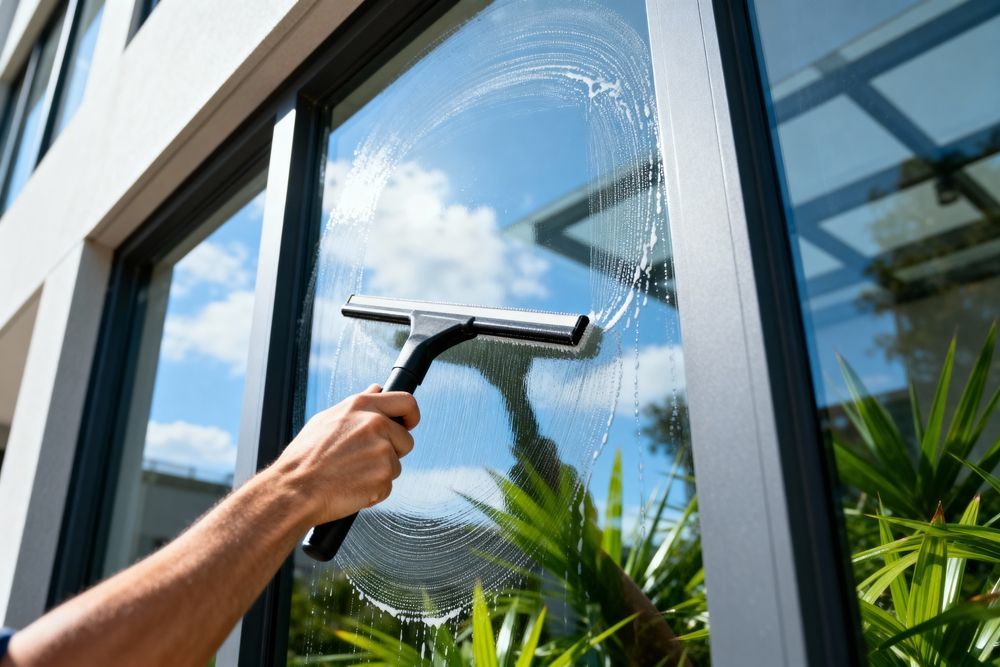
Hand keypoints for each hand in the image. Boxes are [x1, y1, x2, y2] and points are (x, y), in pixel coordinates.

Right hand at [272, 385, 419, 524]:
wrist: (294, 489)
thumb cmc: (305, 456)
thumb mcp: (327, 418)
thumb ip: (358, 404)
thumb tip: (377, 389)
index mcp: (362, 406)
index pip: (406, 402)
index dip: (411, 416)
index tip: (408, 425)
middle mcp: (375, 424)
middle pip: (406, 439)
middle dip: (393, 451)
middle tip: (365, 460)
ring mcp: (382, 450)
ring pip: (395, 464)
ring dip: (379, 472)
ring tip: (350, 473)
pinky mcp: (383, 476)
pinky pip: (387, 485)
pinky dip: (374, 490)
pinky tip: (351, 486)